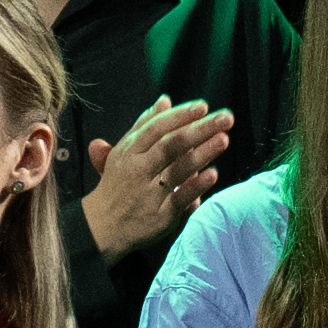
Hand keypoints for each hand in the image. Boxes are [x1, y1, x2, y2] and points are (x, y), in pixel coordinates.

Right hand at [77, 97, 241, 258]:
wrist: (101, 227)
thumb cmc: (118, 184)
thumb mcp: (124, 152)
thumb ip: (145, 125)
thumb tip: (166, 100)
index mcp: (129, 151)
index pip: (156, 128)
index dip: (180, 116)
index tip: (203, 106)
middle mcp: (138, 170)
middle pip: (170, 145)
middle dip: (199, 129)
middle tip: (226, 118)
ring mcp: (148, 193)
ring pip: (178, 169)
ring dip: (202, 153)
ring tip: (224, 139)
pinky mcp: (160, 216)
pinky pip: (179, 198)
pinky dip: (196, 186)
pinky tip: (212, 174)